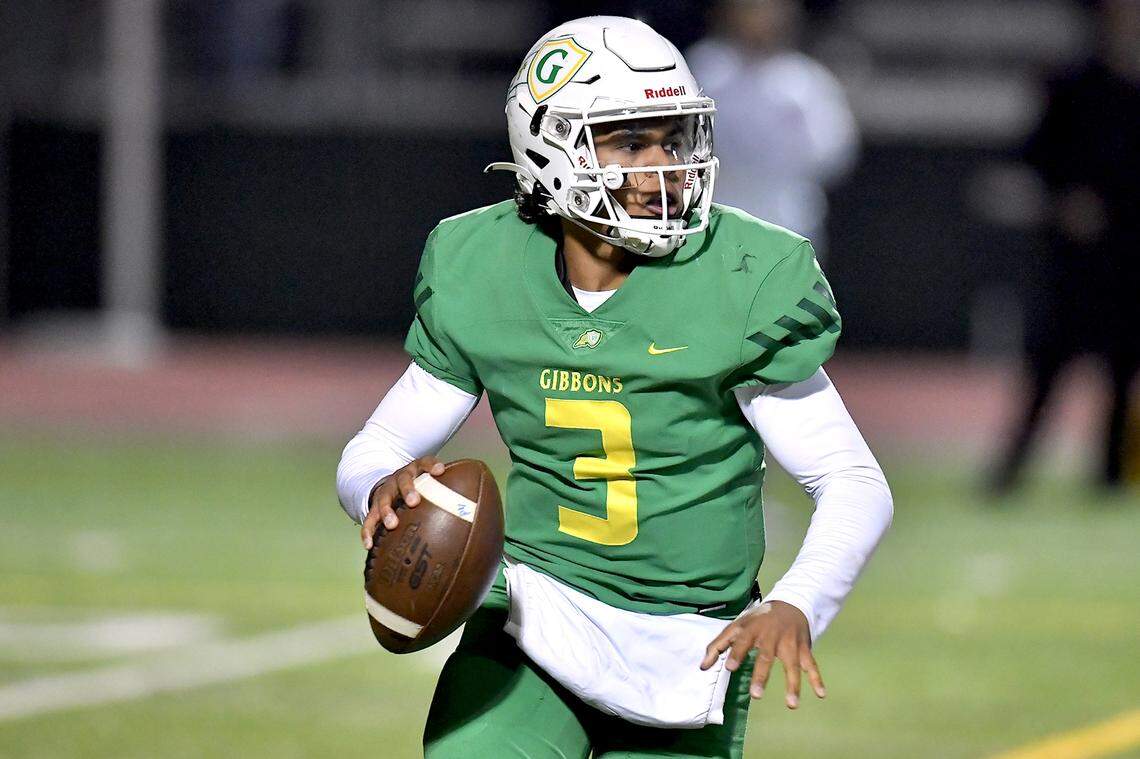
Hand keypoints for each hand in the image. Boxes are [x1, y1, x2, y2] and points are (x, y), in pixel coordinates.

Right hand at [361, 456, 445, 549]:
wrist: (388, 483)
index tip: (440, 470)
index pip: (424, 462)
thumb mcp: (432, 484)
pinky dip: (368, 531)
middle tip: (414, 501)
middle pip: (403, 480)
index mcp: (416, 470)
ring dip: (387, 511)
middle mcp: (399, 478)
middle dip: (409, 490)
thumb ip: (452, 494)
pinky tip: (369, 545)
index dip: (432, 465)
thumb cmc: (420, 489)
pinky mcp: (373, 507)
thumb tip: (482, 514)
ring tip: (392, 524)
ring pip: (383, 499)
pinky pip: (369, 520)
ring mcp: (385, 492)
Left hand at [700, 600, 824, 709]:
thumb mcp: (737, 626)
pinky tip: (821, 694)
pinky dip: (817, 679)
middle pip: (766, 656)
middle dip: (761, 675)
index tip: (730, 668)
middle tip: (756, 695)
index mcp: (752, 629)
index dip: (736, 653)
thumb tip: (702, 667)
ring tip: (791, 704)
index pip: (742, 641)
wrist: (790, 604)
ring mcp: (789, 643)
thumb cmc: (758, 620)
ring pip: (791, 665)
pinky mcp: (803, 648)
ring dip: (793, 684)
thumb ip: (718, 645)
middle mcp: (771, 636)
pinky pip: (811, 664)